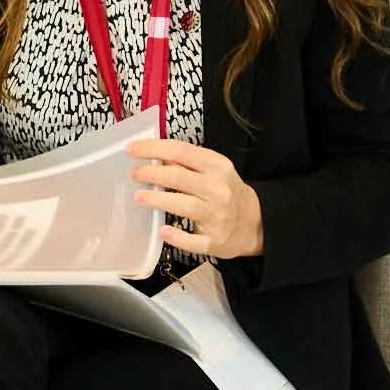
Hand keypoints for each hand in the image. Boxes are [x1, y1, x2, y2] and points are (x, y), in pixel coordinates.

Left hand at [129, 140, 263, 258]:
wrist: (257, 223)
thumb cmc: (227, 191)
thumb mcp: (213, 169)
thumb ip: (186, 162)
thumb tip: (152, 156)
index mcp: (217, 166)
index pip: (181, 151)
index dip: (153, 148)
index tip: (132, 149)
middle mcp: (218, 189)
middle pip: (179, 177)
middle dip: (151, 174)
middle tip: (134, 173)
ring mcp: (217, 216)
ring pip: (184, 205)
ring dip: (158, 200)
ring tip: (139, 196)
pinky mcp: (215, 241)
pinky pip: (194, 240)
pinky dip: (177, 237)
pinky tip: (163, 231)